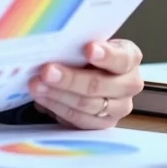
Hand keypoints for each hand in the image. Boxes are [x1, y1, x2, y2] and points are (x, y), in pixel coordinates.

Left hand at [29, 39, 143, 128]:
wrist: (88, 72)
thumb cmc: (85, 54)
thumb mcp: (86, 42)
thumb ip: (77, 44)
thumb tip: (52, 46)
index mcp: (129, 57)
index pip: (121, 57)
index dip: (105, 54)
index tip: (88, 49)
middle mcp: (129, 84)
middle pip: (99, 84)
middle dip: (70, 78)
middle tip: (46, 71)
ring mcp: (119, 107)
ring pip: (88, 105)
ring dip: (58, 95)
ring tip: (37, 86)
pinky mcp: (104, 124)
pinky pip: (80, 121)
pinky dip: (58, 109)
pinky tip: (42, 100)